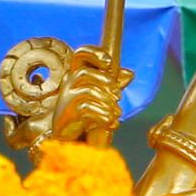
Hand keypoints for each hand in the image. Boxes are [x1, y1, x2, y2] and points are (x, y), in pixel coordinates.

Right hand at [0, 40, 132, 153]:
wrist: (72, 142)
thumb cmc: (87, 116)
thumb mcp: (102, 99)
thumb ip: (113, 85)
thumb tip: (130, 73)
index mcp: (77, 77)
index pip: (80, 54)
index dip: (94, 53)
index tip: (109, 63)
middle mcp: (68, 85)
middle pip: (83, 73)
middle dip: (105, 82)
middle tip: (118, 96)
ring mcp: (66, 100)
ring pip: (86, 90)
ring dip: (106, 102)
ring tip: (116, 113)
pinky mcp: (67, 116)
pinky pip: (85, 109)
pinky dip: (103, 116)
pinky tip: (112, 123)